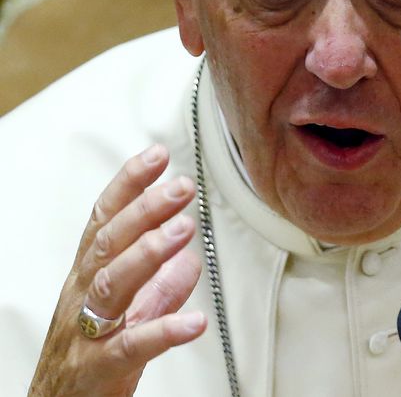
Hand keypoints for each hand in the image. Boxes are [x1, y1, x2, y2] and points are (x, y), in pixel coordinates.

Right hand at [29, 145, 205, 395]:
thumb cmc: (88, 356)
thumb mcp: (127, 313)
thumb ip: (159, 287)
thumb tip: (191, 262)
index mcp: (88, 276)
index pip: (105, 220)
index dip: (129, 185)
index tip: (157, 155)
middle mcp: (82, 295)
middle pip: (109, 243)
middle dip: (146, 210)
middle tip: (182, 186)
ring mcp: (87, 331)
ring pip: (113, 284)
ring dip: (149, 253)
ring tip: (185, 230)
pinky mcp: (98, 367)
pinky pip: (131, 346)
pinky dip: (164, 331)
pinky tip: (196, 321)